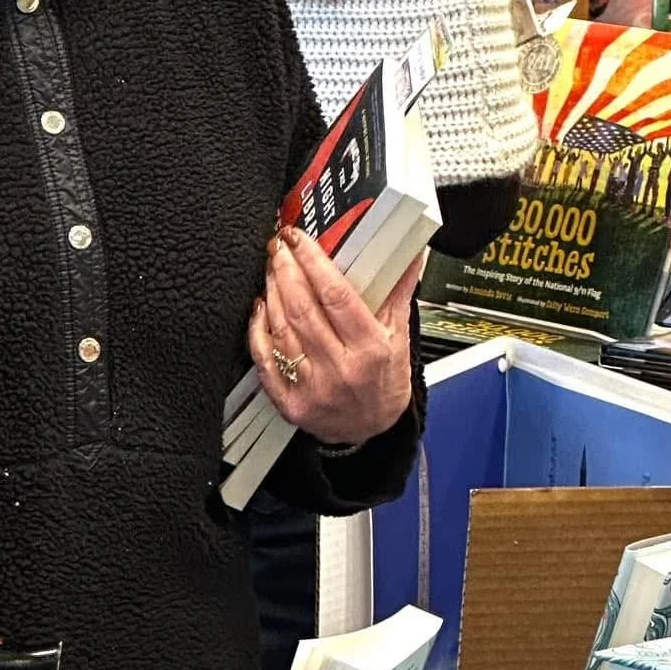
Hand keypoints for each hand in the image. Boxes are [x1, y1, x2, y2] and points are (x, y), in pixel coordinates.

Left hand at [247, 231, 417, 447]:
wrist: (371, 431)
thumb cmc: (385, 382)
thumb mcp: (399, 336)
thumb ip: (399, 290)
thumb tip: (412, 253)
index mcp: (371, 350)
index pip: (336, 295)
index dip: (314, 262)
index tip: (301, 239)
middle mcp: (340, 370)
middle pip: (303, 309)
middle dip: (287, 270)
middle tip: (280, 246)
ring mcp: (312, 388)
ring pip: (282, 329)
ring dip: (272, 292)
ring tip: (273, 268)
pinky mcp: (289, 402)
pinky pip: (265, 358)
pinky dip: (258, 328)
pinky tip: (261, 306)